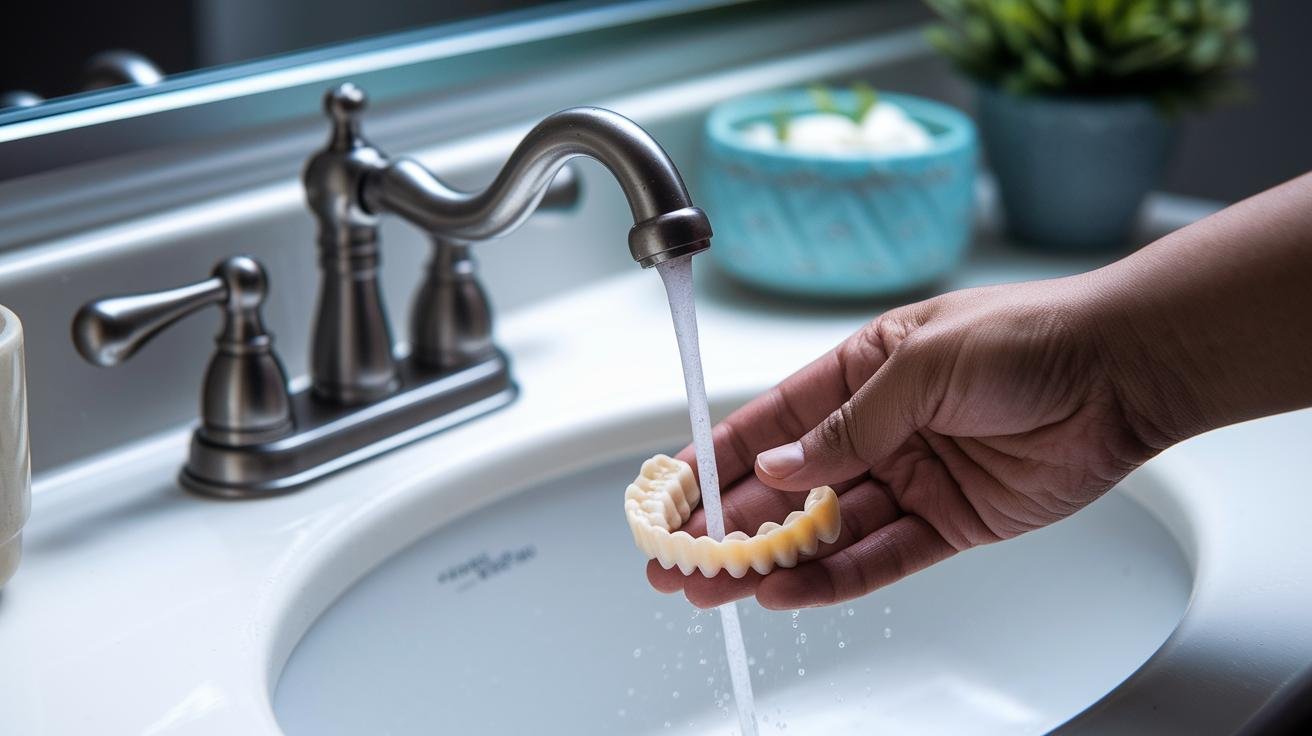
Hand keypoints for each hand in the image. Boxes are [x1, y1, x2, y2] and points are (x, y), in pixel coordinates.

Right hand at [648, 276, 1157, 608]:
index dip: (715, 459)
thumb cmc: (1027, 337)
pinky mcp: (949, 523)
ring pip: (824, 531)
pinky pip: (881, 558)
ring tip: (716, 590)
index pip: (769, 422)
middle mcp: (879, 429)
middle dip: (726, 526)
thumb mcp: (920, 364)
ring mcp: (912, 478)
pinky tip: (787, 591)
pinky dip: (834, 578)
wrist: (1123, 370)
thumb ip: (848, 426)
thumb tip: (782, 469)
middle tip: (677, 564)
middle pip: (786, 488)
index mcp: (860, 372)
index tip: (670, 495)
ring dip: (768, 561)